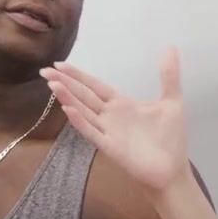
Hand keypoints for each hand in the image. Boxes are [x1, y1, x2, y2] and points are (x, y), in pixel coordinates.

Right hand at [41, 50, 188, 194]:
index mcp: (122, 104)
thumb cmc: (170, 139)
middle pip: (84, 96)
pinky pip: (92, 132)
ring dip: (68, 98)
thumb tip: (170, 47)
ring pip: (84, 111)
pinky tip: (69, 109)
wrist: (172, 170)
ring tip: (53, 84)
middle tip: (45, 70)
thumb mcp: (172, 101)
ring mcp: (108, 132)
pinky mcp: (110, 147)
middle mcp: (110, 116)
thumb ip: (168, 76)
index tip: (59, 64)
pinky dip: (80, 121)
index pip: (95, 86)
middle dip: (65, 83)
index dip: (78, 75)